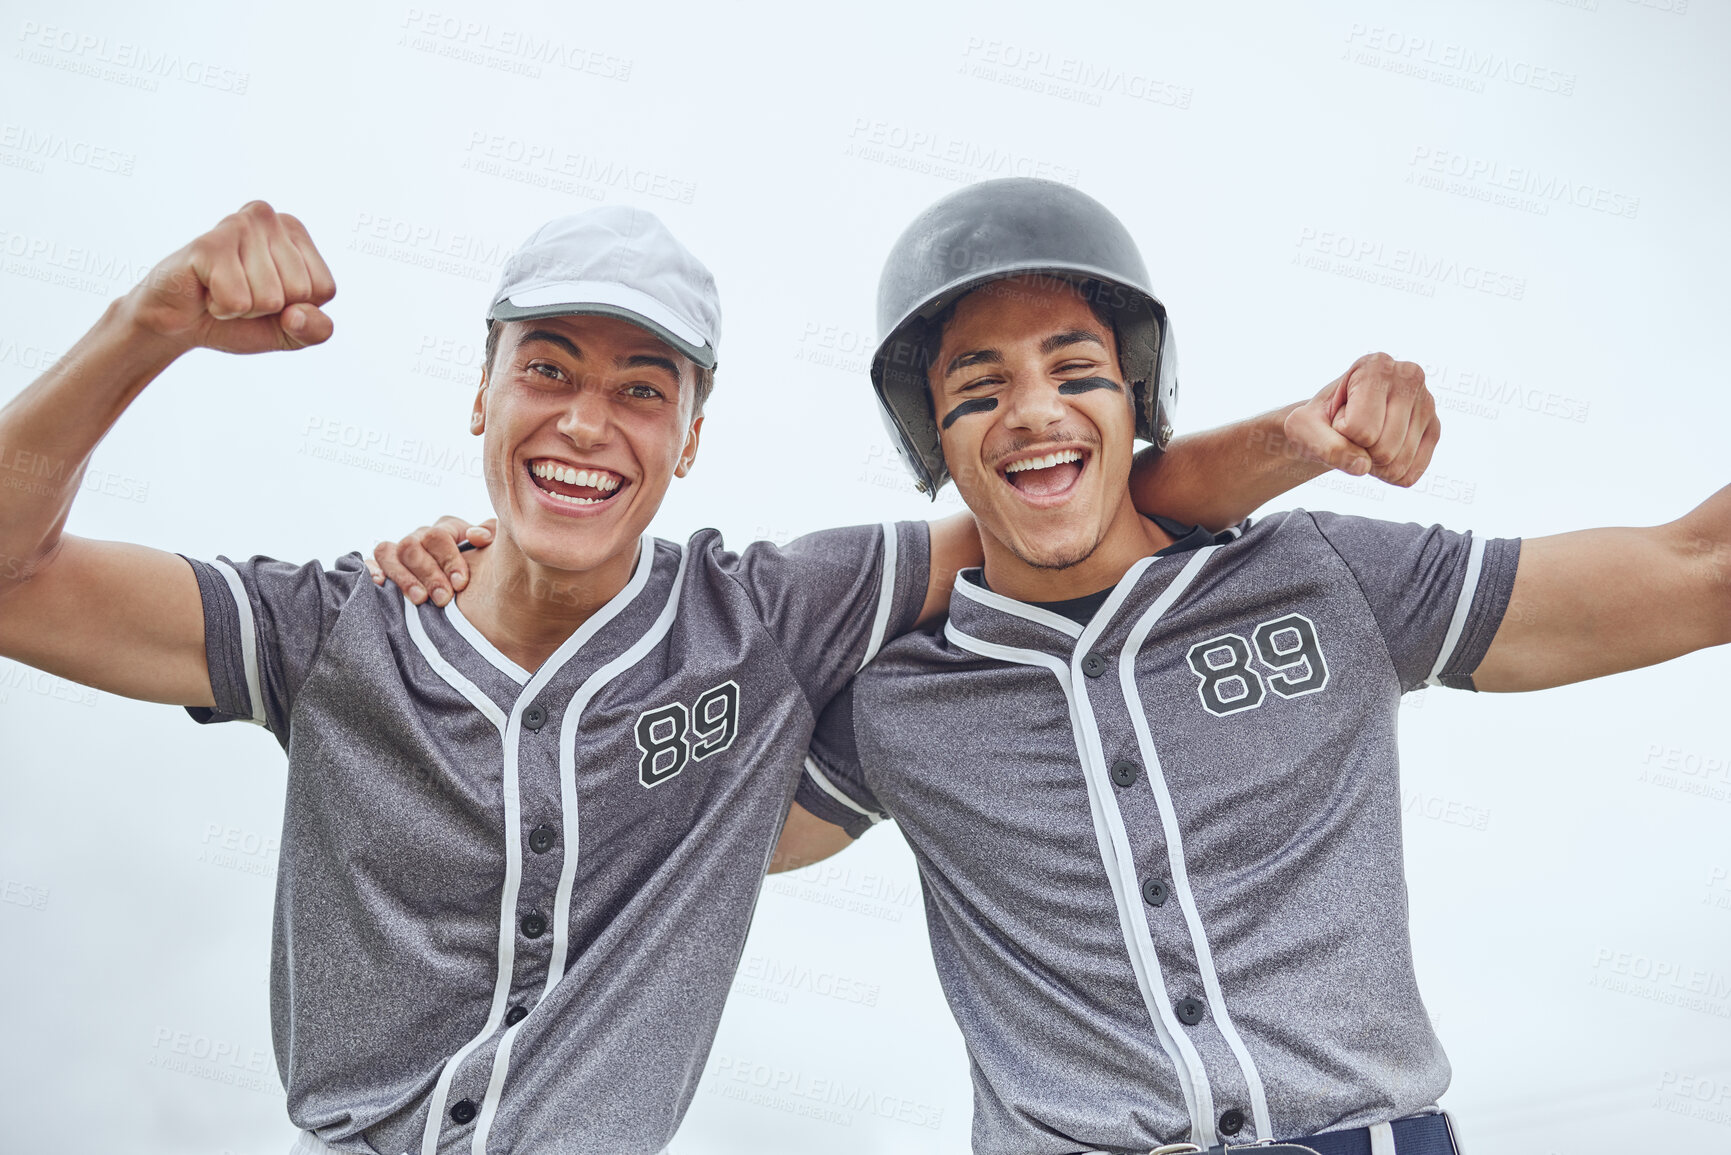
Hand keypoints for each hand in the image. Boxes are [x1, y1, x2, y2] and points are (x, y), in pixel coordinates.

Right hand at [124, 200, 335, 355]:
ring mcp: (238, 225)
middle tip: (241, 293)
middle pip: (299, 291)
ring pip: (270, 298)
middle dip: (270, 309)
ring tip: (223, 290)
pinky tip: (207, 290)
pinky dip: (222, 309)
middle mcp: (269, 217)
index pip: (324, 289)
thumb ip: (317, 330)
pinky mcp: (208, 245)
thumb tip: (296, 315)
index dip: (297, 308)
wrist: (180, 323)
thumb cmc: (240, 318)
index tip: (269, 296)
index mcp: (296, 231)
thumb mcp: (292, 332)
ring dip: (244, 309)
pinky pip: (238, 301)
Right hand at [367, 516, 496, 606]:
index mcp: (446, 529)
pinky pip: (371, 563)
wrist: (475, 594)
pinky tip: (381, 584)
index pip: (439, 536)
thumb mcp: (493, 553)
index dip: (449, 559)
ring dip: (404, 577)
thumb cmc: (484, 570)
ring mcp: (400, 552)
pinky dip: (372, 571)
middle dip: (428, 574)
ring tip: (420, 600)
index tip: (461, 583)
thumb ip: (490, 537)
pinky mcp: (383, 567)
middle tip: (444, 599)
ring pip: (389, 553)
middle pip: (412, 546)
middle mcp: (420, 537)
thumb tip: (477, 537)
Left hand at [1283, 353, 1439, 486]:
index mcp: (1376, 366)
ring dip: (1372, 464)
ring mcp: (1427, 403)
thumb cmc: (1317, 420)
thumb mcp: (1302, 428)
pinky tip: (1379, 451)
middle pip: (1384, 449)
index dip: (1341, 433)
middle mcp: (1409, 377)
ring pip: (1398, 465)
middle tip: (1352, 431)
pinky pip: (1410, 474)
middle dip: (1359, 450)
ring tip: (1365, 438)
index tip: (1339, 416)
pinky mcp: (1434, 428)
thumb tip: (1363, 465)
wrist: (1330, 423)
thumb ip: (1326, 446)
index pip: (1360, 429)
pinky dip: (1387, 475)